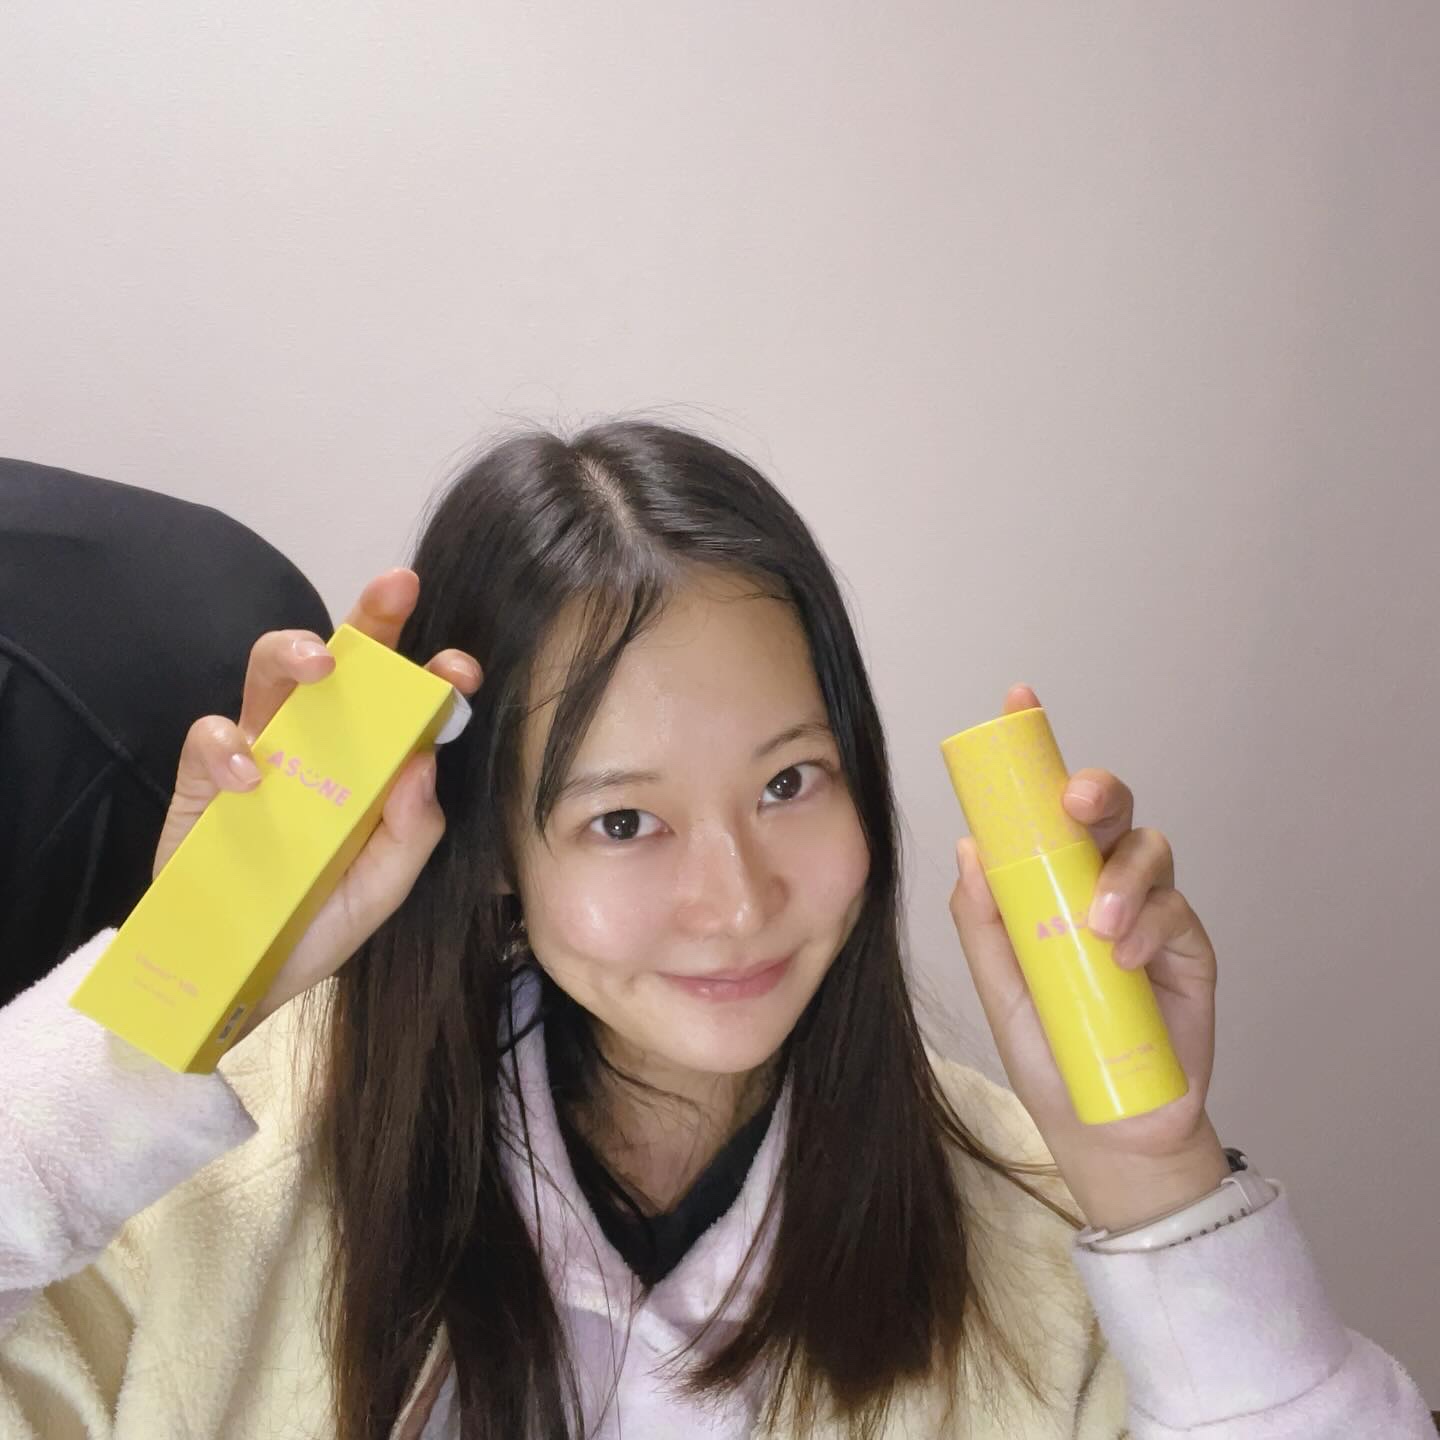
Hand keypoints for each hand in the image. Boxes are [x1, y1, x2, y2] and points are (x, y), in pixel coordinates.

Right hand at [152, 568, 482, 1046]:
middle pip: (343, 663)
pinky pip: (211, 736)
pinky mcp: (202, 779)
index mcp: (374, 765)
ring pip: (269, 672)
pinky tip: (251, 782)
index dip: (434, 675)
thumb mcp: (382, 889)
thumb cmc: (321, 924)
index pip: (406, 704)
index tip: (461, 668)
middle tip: (397, 592)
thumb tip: (425, 763)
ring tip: (321, 665)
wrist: (239, 975)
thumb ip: (413, 834)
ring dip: (295, 651)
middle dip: (371, 620)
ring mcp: (260, 752)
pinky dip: (229, 747)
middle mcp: (321, 745)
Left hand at [947, 683, 1228, 1229]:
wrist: (1103, 1128)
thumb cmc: (1048, 1050)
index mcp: (1049, 879)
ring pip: (1149, 850)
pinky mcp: (1190, 949)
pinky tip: (1122, 958)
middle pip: (1111, 809)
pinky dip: (1149, 926)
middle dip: (1097, 790)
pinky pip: (1178, 913)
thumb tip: (969, 848)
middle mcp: (1101, 881)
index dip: (1036, 750)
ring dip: (1121, 879)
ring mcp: (1150, 911)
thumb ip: (981, 921)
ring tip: (1095, 927)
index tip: (1019, 698)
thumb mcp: (999, 985)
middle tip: (1076, 804)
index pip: (1044, 805)